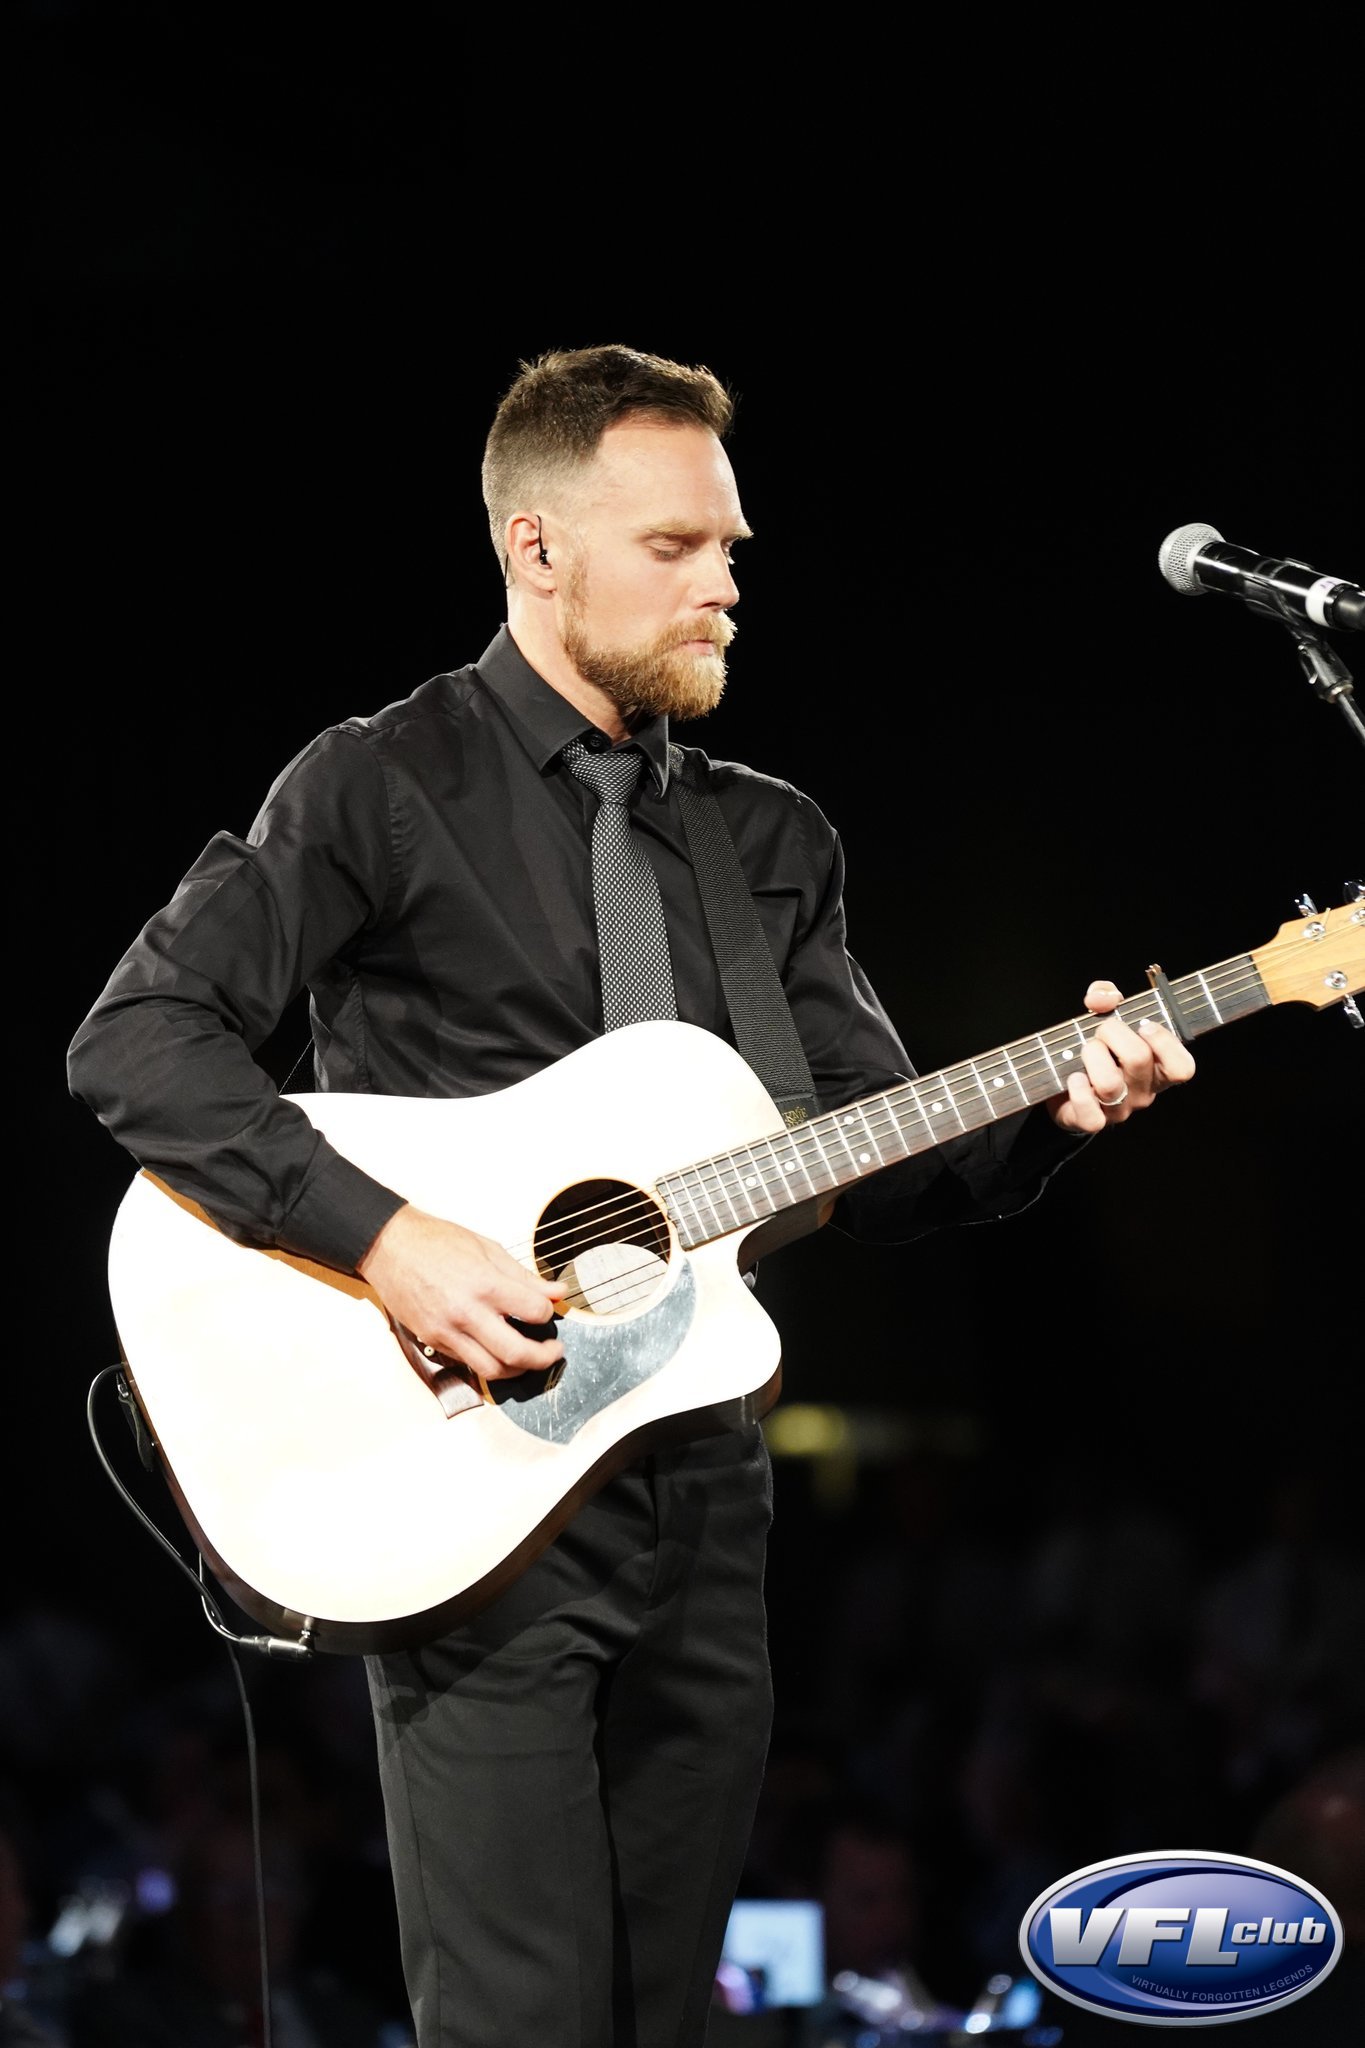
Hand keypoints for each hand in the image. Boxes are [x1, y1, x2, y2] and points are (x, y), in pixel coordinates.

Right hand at [357, 1204, 567, 1379]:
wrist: (390, 1247)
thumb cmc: (435, 1242)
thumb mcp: (488, 1249)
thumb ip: (524, 1277)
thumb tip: (556, 1292)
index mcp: (484, 1284)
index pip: (533, 1312)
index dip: (548, 1313)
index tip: (548, 1310)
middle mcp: (466, 1313)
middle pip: (516, 1353)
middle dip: (543, 1358)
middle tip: (554, 1351)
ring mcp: (446, 1331)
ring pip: (491, 1370)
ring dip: (517, 1369)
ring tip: (529, 1358)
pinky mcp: (433, 1340)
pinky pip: (467, 1363)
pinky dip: (488, 1361)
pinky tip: (496, 1349)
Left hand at [1047, 980, 1196, 1135]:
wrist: (1066, 1086)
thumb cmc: (1096, 1050)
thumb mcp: (1104, 1016)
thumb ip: (1105, 996)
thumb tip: (1103, 998)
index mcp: (1156, 1069)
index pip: (1182, 1067)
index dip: (1165, 1043)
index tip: (1144, 1026)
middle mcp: (1142, 1091)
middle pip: (1139, 1059)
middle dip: (1113, 1032)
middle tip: (1101, 1031)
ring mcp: (1118, 1109)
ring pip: (1110, 1083)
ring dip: (1091, 1055)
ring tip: (1084, 1050)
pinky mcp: (1090, 1121)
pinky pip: (1090, 1115)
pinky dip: (1079, 1092)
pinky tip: (1074, 1078)